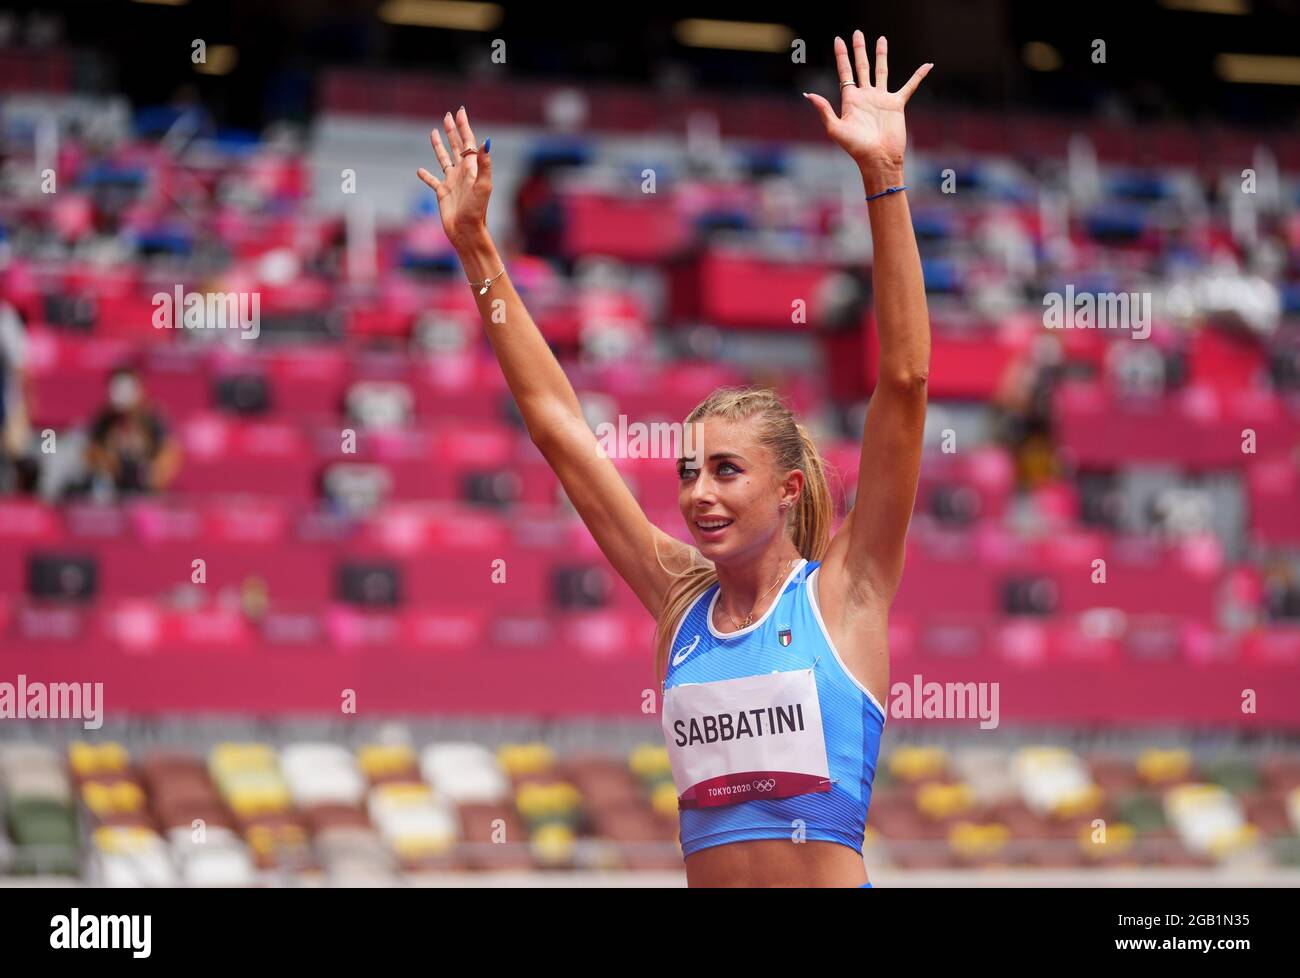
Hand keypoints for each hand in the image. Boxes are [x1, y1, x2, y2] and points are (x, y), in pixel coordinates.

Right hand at [416, 106, 491, 247]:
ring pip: (443, 159)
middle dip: (453, 131)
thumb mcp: (483, 185)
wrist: (467, 232)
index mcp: (472, 169)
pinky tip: (419, 170)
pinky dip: (425, 176)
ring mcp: (452, 183)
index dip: (464, 126)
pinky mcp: (442, 194)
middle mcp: (462, 173)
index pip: (468, 142)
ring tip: (434, 132)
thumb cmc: (476, 211)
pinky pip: (432, 181)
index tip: (459, 111)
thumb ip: (484, 163)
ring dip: (439, 146)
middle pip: (456, 146)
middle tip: (448, 115)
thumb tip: (487, 141)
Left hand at [804, 32, 930, 177]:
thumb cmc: (856, 148)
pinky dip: (918, 76)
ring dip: (881, 55)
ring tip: (881, 39)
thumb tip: (808, 94)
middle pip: (861, 67)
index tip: (838, 40)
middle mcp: (866, 96)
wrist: (878, 159)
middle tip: (857, 33)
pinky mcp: (897, 105)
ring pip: (881, 71)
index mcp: (850, 99)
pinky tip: (927, 66)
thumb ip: (824, 110)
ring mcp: (881, 99)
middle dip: (859, 50)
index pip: (845, 72)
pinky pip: (909, 86)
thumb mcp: (835, 129)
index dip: (841, 56)